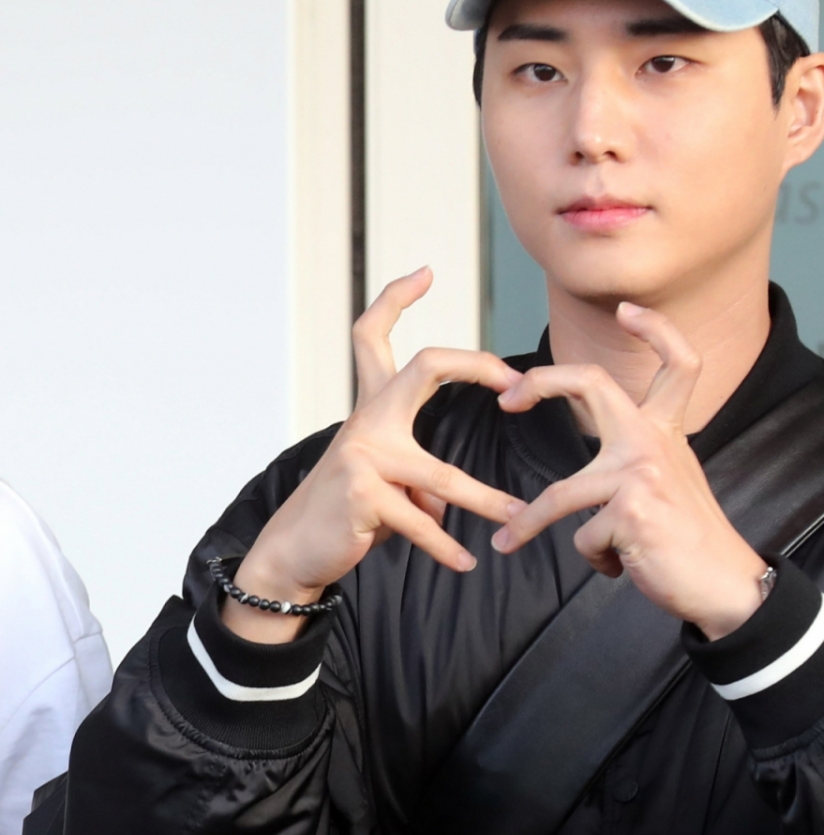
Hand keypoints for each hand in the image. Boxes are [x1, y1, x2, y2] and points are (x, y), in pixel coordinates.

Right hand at [226, 269, 525, 641]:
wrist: (296, 550)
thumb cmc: (346, 513)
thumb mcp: (390, 487)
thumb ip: (422, 480)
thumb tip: (447, 503)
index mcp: (371, 408)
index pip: (373, 337)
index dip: (395, 299)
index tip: (425, 273)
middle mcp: (367, 421)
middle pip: (423, 367)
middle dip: (474, 365)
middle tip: (515, 383)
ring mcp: (363, 455)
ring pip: (443, 475)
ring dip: (485, 501)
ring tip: (517, 516)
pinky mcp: (364, 495)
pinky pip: (423, 522)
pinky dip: (445, 547)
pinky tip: (464, 562)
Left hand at [491, 304, 767, 639]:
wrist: (726, 585)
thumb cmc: (694, 541)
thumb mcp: (673, 483)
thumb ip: (639, 462)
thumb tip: (593, 471)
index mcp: (667, 433)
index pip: (676, 364)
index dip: (656, 329)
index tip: (628, 311)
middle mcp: (653, 443)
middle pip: (593, 383)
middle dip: (542, 381)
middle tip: (509, 398)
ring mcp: (640, 475)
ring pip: (562, 495)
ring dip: (528, 522)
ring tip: (507, 541)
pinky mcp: (629, 513)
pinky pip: (583, 537)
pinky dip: (596, 559)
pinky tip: (622, 565)